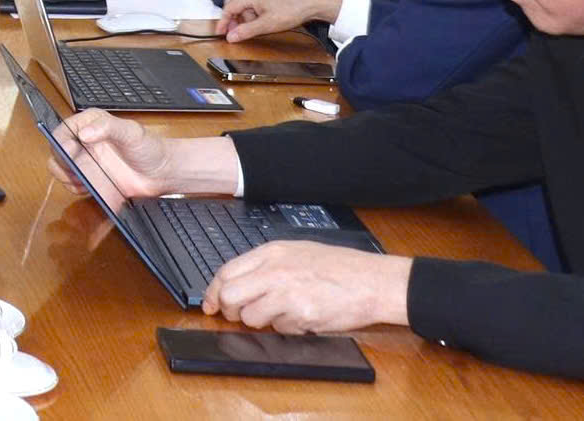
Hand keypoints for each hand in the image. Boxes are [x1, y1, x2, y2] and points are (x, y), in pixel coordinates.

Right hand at [49, 108, 240, 198]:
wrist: (163, 173)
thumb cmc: (149, 147)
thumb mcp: (130, 132)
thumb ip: (107, 127)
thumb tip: (84, 133)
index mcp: (89, 125)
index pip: (63, 131)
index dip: (60, 142)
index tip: (67, 152)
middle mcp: (84, 143)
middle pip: (57, 152)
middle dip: (60, 163)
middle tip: (73, 172)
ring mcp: (87, 163)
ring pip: (62, 170)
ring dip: (66, 178)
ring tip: (81, 182)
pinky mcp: (92, 180)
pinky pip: (75, 185)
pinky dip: (77, 189)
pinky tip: (89, 189)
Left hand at [205, 244, 412, 333]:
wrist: (374, 282)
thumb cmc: (340, 267)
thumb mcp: (296, 252)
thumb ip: (265, 265)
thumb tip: (236, 283)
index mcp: (271, 253)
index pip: (226, 272)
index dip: (212, 292)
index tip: (209, 304)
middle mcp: (275, 271)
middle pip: (230, 296)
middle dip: (230, 311)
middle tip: (238, 315)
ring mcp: (288, 294)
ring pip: (252, 318)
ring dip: (262, 322)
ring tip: (283, 314)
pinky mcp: (302, 315)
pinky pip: (280, 330)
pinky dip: (287, 329)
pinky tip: (304, 317)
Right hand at [220, 0, 341, 41]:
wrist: (314, 2)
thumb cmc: (292, 10)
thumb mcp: (267, 25)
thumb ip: (247, 31)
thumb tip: (231, 37)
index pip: (228, 8)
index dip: (223, 22)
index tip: (220, 33)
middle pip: (233, 4)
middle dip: (233, 19)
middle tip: (234, 32)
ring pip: (244, 5)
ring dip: (245, 18)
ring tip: (254, 29)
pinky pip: (254, 4)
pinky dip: (253, 14)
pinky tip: (262, 23)